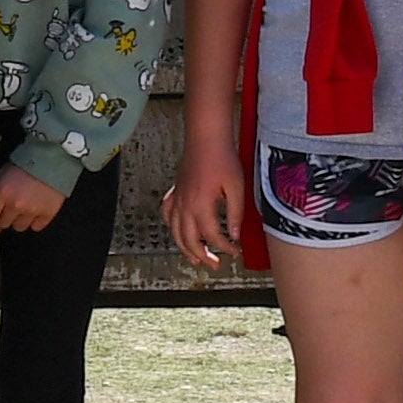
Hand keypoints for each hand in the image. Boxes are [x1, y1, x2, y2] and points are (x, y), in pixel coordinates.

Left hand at [0, 165, 69, 239]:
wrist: (50, 158)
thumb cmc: (25, 164)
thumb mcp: (1, 174)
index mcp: (1, 193)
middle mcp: (15, 204)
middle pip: (2, 225)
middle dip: (4, 217)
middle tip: (10, 206)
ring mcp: (32, 210)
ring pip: (19, 227)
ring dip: (19, 220)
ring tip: (25, 204)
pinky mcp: (48, 213)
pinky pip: (36, 226)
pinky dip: (35, 220)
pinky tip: (35, 207)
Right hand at [169, 141, 247, 270]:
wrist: (206, 139)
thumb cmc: (222, 159)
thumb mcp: (236, 187)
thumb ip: (235, 214)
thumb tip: (234, 235)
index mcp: (201, 206)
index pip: (212, 236)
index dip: (225, 248)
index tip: (236, 251)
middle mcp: (186, 206)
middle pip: (190, 240)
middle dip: (203, 256)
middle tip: (216, 264)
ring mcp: (178, 199)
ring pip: (175, 231)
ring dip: (184, 248)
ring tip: (195, 259)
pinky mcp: (175, 192)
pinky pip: (167, 214)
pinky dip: (170, 226)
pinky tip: (177, 231)